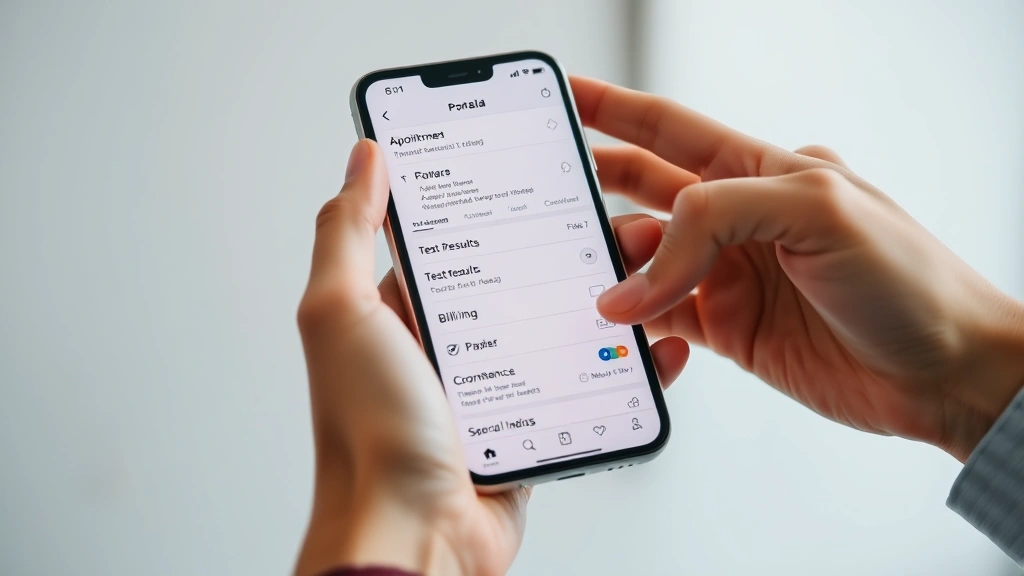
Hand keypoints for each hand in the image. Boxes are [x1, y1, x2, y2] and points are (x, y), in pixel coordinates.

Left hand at [294, 140, 688, 575]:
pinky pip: (581, 388)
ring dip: (602, 304)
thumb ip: (349, 229)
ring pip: (555, 331)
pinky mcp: (528, 428)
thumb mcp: (340, 312)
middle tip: (615, 223)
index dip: (494, 201)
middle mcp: (446, 345)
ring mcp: (490, 388)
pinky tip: (654, 348)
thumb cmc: (368, 432)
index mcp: (399, 310)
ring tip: (646, 273)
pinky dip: (620, 369)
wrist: (413, 536)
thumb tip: (366, 155)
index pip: (454, 237)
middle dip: (567, 250)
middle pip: (517, 279)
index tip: (540, 168)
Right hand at [571, 77, 1023, 462]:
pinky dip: (636, 325)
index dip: (611, 109)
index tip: (564, 96)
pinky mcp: (731, 330)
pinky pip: (661, 320)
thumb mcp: (814, 210)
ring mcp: (731, 277)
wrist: (947, 372)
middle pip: (642, 196)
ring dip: (611, 272)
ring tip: (584, 283)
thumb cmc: (909, 279)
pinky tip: (627, 330)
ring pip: (644, 265)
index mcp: (760, 171)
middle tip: (545, 198)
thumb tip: (637, 277)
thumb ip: (714, 221)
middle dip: (591, 191)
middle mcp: (739, 222)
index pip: (667, 130)